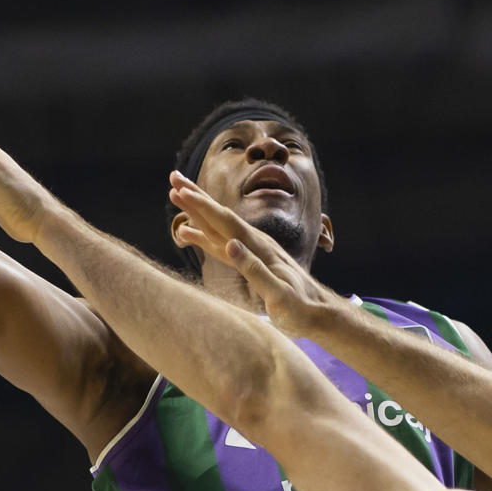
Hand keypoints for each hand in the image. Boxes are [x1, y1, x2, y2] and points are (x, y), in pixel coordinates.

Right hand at [168, 171, 339, 336]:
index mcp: (259, 248)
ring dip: (196, 210)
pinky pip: (219, 244)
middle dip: (196, 197)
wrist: (319, 313)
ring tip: (176, 195)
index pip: (226, 221)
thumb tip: (230, 245)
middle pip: (219, 215)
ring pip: (217, 226)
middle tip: (173, 178)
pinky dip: (202, 235)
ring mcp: (251, 250)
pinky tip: (189, 232)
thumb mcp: (278, 294)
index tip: (181, 191)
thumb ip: (254, 269)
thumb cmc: (300, 307)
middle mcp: (254, 243)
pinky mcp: (249, 260)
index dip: (203, 207)